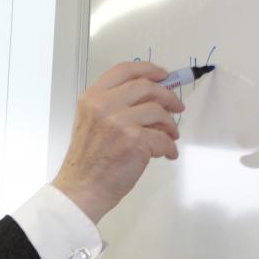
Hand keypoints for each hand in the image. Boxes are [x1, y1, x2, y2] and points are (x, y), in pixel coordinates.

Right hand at [52, 61, 182, 222]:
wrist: (82, 189)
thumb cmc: (87, 162)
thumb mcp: (92, 123)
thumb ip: (115, 107)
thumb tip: (151, 101)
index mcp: (92, 98)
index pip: (124, 70)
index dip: (148, 69)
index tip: (163, 75)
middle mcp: (104, 106)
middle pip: (146, 87)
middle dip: (168, 95)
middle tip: (177, 105)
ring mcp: (119, 122)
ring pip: (158, 111)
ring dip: (170, 124)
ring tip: (171, 135)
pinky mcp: (134, 141)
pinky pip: (163, 137)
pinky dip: (170, 146)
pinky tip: (167, 153)